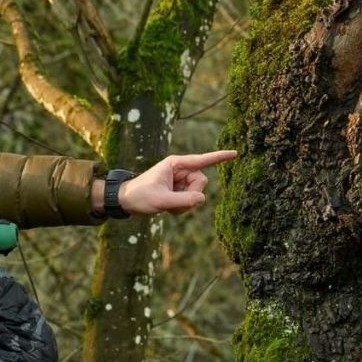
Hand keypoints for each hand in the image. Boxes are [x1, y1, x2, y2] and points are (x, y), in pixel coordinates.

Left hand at [112, 150, 236, 215]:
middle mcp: (180, 170)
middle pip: (201, 182)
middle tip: (173, 202)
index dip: (219, 157)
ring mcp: (180, 181)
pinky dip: (181, 207)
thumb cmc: (139, 196)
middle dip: (191, 195)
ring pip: (197, 193)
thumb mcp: (161, 200)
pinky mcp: (179, 190)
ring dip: (185, 204)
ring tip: (168, 205)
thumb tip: (203, 198)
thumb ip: (184, 200)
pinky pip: (191, 200)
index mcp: (175, 164)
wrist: (125, 201)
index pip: (202, 160)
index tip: (235, 153)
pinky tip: (168, 208)